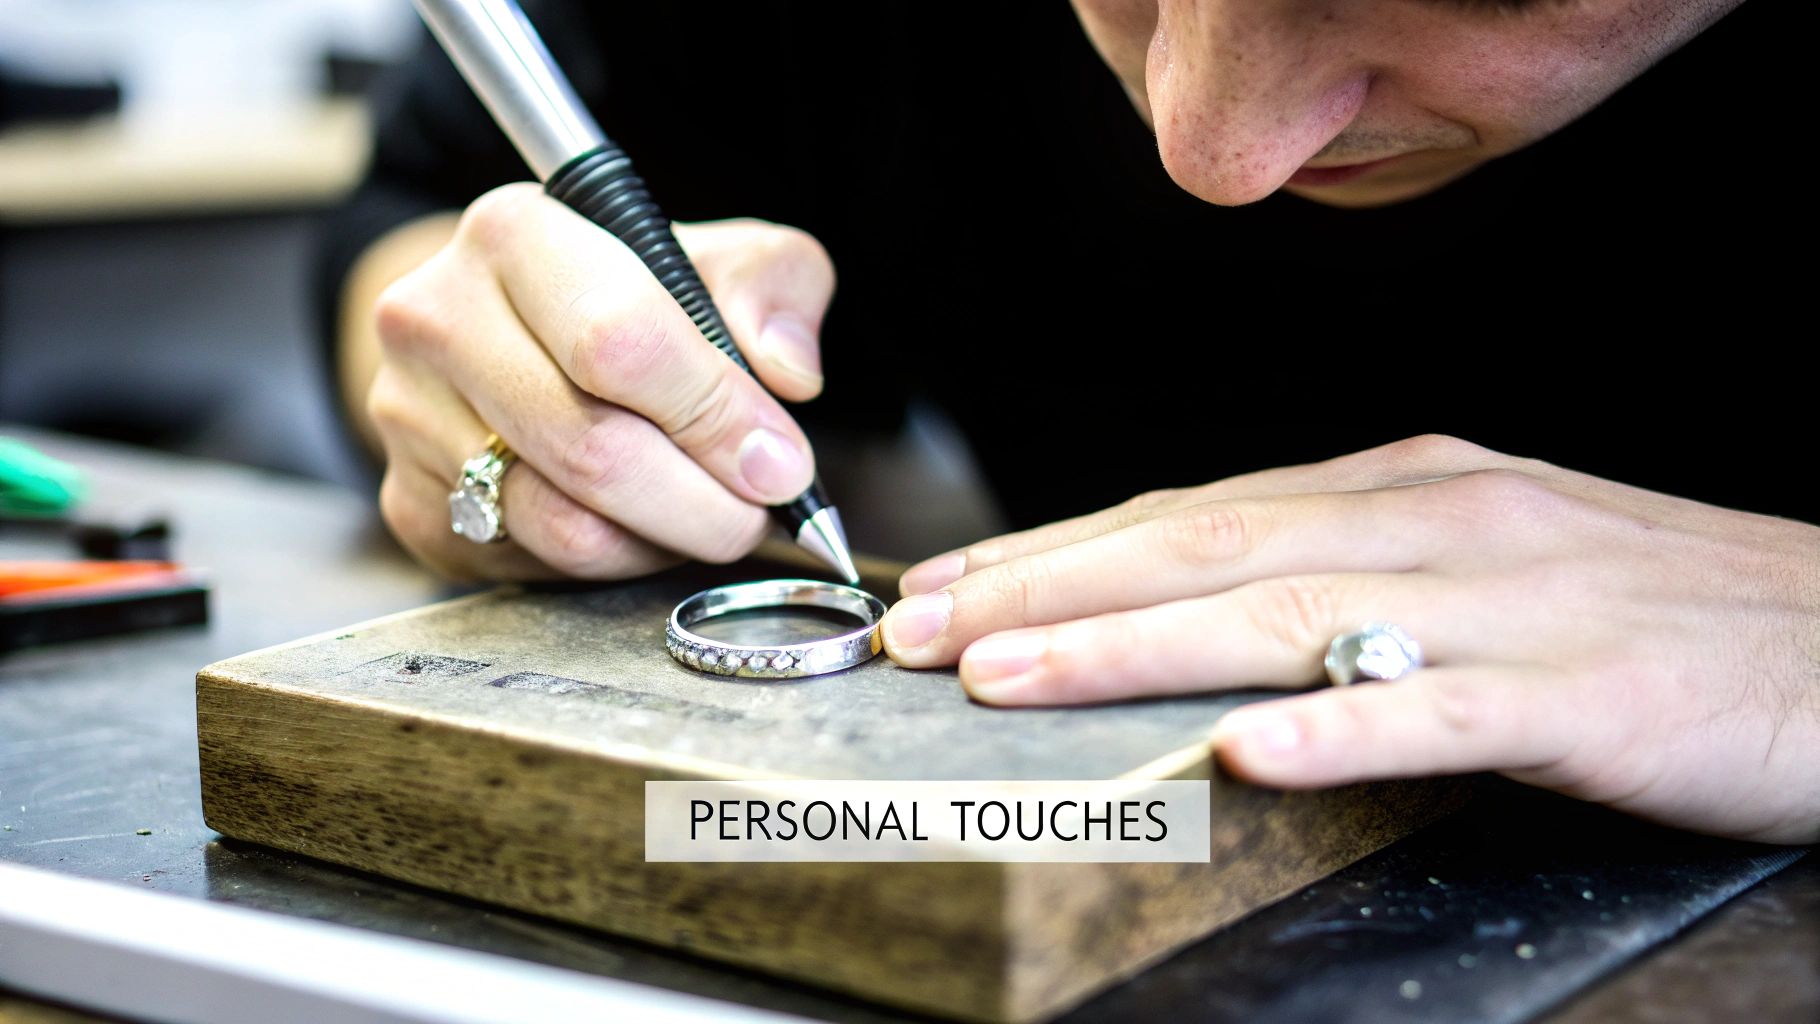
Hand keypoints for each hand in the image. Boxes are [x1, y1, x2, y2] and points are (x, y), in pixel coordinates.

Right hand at [366, 184, 832, 579]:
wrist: (519, 328)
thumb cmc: (633, 292)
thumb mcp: (724, 259)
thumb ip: (773, 289)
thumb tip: (786, 373)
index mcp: (513, 233)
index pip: (619, 342)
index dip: (714, 415)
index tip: (780, 461)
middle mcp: (437, 320)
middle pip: (592, 447)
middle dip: (705, 500)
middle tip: (758, 509)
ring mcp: (410, 416)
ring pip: (563, 523)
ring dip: (664, 537)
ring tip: (709, 514)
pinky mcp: (415, 502)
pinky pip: (535, 563)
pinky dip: (615, 561)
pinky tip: (645, 526)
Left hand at [881, 435, 1819, 843]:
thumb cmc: (1646, 605)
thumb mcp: (1473, 559)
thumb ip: (1342, 573)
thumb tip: (1196, 606)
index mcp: (1400, 490)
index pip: (1190, 509)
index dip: (1058, 551)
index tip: (947, 590)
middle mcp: (1435, 521)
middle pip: (1205, 545)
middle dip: (1049, 589)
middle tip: (923, 632)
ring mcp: (1506, 601)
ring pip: (1287, 610)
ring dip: (1135, 645)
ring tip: (1014, 676)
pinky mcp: (1582, 691)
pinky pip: (1440, 709)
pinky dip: (1338, 725)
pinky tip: (1247, 750)